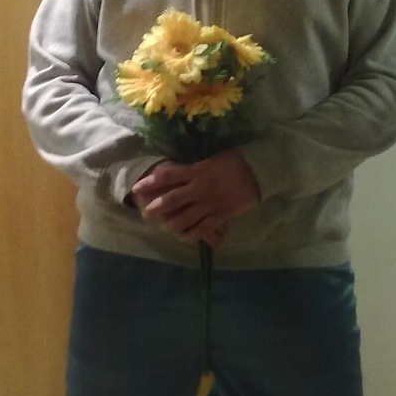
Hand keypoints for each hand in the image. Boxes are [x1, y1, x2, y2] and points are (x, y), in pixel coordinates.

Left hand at [131, 150, 259, 247]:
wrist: (259, 170)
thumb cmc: (235, 160)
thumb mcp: (211, 159)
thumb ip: (195, 168)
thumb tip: (180, 173)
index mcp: (196, 171)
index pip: (167, 177)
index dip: (149, 183)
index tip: (137, 189)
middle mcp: (200, 188)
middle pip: (171, 200)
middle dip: (156, 208)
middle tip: (147, 213)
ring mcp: (210, 203)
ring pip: (185, 218)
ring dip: (172, 224)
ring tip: (166, 227)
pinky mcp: (221, 214)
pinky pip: (202, 228)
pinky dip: (191, 233)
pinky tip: (184, 236)